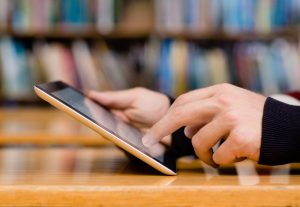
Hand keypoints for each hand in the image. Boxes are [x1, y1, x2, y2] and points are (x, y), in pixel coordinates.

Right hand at [88, 87, 170, 143]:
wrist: (172, 120)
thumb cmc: (152, 105)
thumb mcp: (134, 97)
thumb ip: (114, 97)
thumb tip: (91, 94)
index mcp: (115, 109)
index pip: (96, 110)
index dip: (86, 110)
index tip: (76, 106)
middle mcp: (115, 123)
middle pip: (100, 125)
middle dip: (96, 122)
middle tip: (92, 117)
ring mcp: (122, 135)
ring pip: (109, 136)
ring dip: (108, 132)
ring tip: (106, 126)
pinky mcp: (130, 146)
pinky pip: (121, 146)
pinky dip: (120, 141)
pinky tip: (119, 137)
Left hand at [142, 83, 266, 166]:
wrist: (289, 127)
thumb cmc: (255, 119)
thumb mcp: (231, 106)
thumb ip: (206, 114)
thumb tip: (185, 130)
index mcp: (219, 91)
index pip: (183, 102)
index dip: (165, 118)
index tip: (153, 131)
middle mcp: (224, 101)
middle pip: (181, 114)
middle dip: (161, 130)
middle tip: (149, 143)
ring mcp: (233, 118)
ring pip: (198, 142)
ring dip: (204, 155)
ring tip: (217, 155)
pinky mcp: (242, 138)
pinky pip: (218, 156)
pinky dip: (223, 161)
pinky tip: (235, 155)